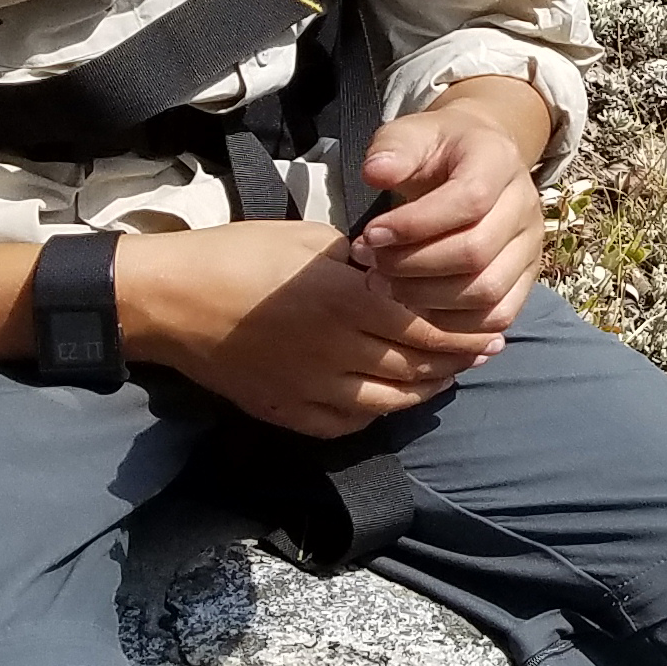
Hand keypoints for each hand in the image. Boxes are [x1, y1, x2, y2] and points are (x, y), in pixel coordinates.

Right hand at [119, 221, 497, 436]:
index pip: (427, 327)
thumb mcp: (315, 242)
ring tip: (447, 377)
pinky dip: (378, 412)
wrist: (173, 299)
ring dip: (426, 391)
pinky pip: (346, 423)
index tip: (493, 332)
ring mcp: (310, 387)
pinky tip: (394, 398)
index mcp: (347, 301)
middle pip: (416, 367)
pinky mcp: (287, 411)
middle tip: (483, 354)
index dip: (465, 335)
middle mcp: (336, 350)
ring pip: (388, 401)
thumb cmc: (243, 256)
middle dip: (457, 363)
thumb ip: (368, 265)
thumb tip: (410, 278)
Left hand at [353, 86, 550, 332]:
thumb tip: (377, 173)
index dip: (416, 224)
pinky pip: (498, 316)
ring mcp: (531, 246)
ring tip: (385, 285)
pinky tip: (415, 307)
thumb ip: (392, 149)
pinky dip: (453, 323)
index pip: (470, 199)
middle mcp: (526, 205)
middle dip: (412, 266)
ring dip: (426, 298)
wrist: (477, 162)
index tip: (370, 234)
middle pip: (476, 252)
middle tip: (370, 264)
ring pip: (486, 291)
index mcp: (500, 160)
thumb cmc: (437, 151)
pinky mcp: (527, 279)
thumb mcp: (411, 135)